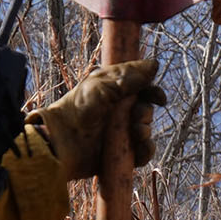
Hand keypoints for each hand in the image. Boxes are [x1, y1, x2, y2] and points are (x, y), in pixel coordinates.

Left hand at [35, 59, 164, 182]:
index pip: (141, 89)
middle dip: (146, 112)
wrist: (61, 142)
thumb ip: (129, 76)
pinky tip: (140, 147)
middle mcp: (117, 112)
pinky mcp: (120, 154)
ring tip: (135, 132)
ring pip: (145, 131)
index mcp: (112, 92)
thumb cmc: (76, 110)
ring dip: (145, 131)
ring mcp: (118, 133)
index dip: (152, 91)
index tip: (159, 98)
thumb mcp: (101, 86)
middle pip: (145, 109)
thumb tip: (154, 65)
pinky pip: (142, 152)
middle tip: (136, 116)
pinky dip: (145, 150)